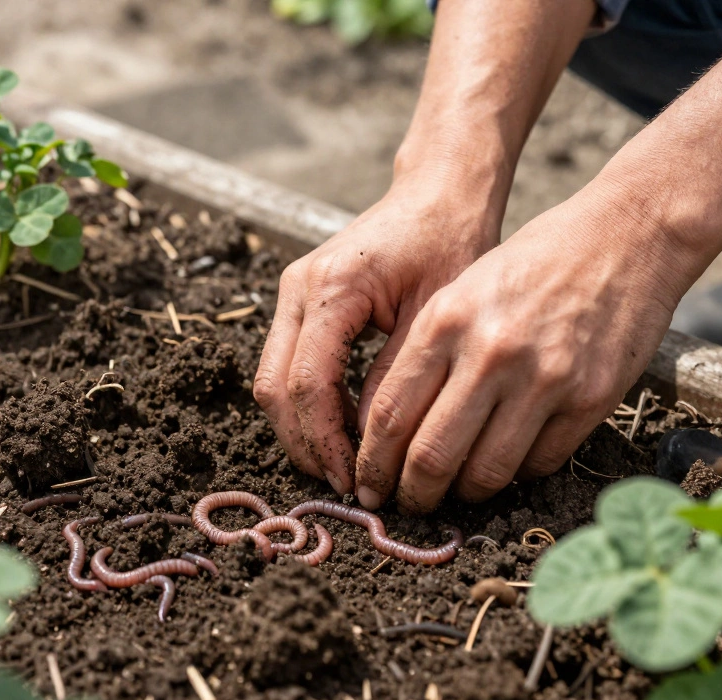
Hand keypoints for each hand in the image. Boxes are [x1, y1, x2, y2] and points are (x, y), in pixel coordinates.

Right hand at [253, 175, 500, 494]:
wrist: (438, 194)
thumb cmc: (450, 244)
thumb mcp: (435, 318)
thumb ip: (398, 380)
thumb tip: (375, 449)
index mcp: (331, 287)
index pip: (307, 383)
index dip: (326, 440)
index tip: (354, 479)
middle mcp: (298, 288)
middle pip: (273, 388)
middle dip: (306, 443)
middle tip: (347, 483)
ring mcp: (291, 294)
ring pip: (270, 382)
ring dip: (303, 429)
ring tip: (347, 464)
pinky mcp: (299, 302)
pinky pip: (286, 366)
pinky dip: (308, 405)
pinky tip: (347, 428)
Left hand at [354, 187, 692, 511]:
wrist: (626, 235)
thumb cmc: (534, 263)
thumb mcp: (464, 289)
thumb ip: (428, 352)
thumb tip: (389, 430)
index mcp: (445, 320)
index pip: (388, 414)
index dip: (372, 462)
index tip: (368, 484)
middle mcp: (490, 352)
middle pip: (430, 455)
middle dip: (411, 493)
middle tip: (408, 504)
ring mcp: (543, 379)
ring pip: (485, 472)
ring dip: (464, 493)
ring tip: (456, 491)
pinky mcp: (589, 399)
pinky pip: (538, 463)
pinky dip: (517, 474)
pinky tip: (508, 463)